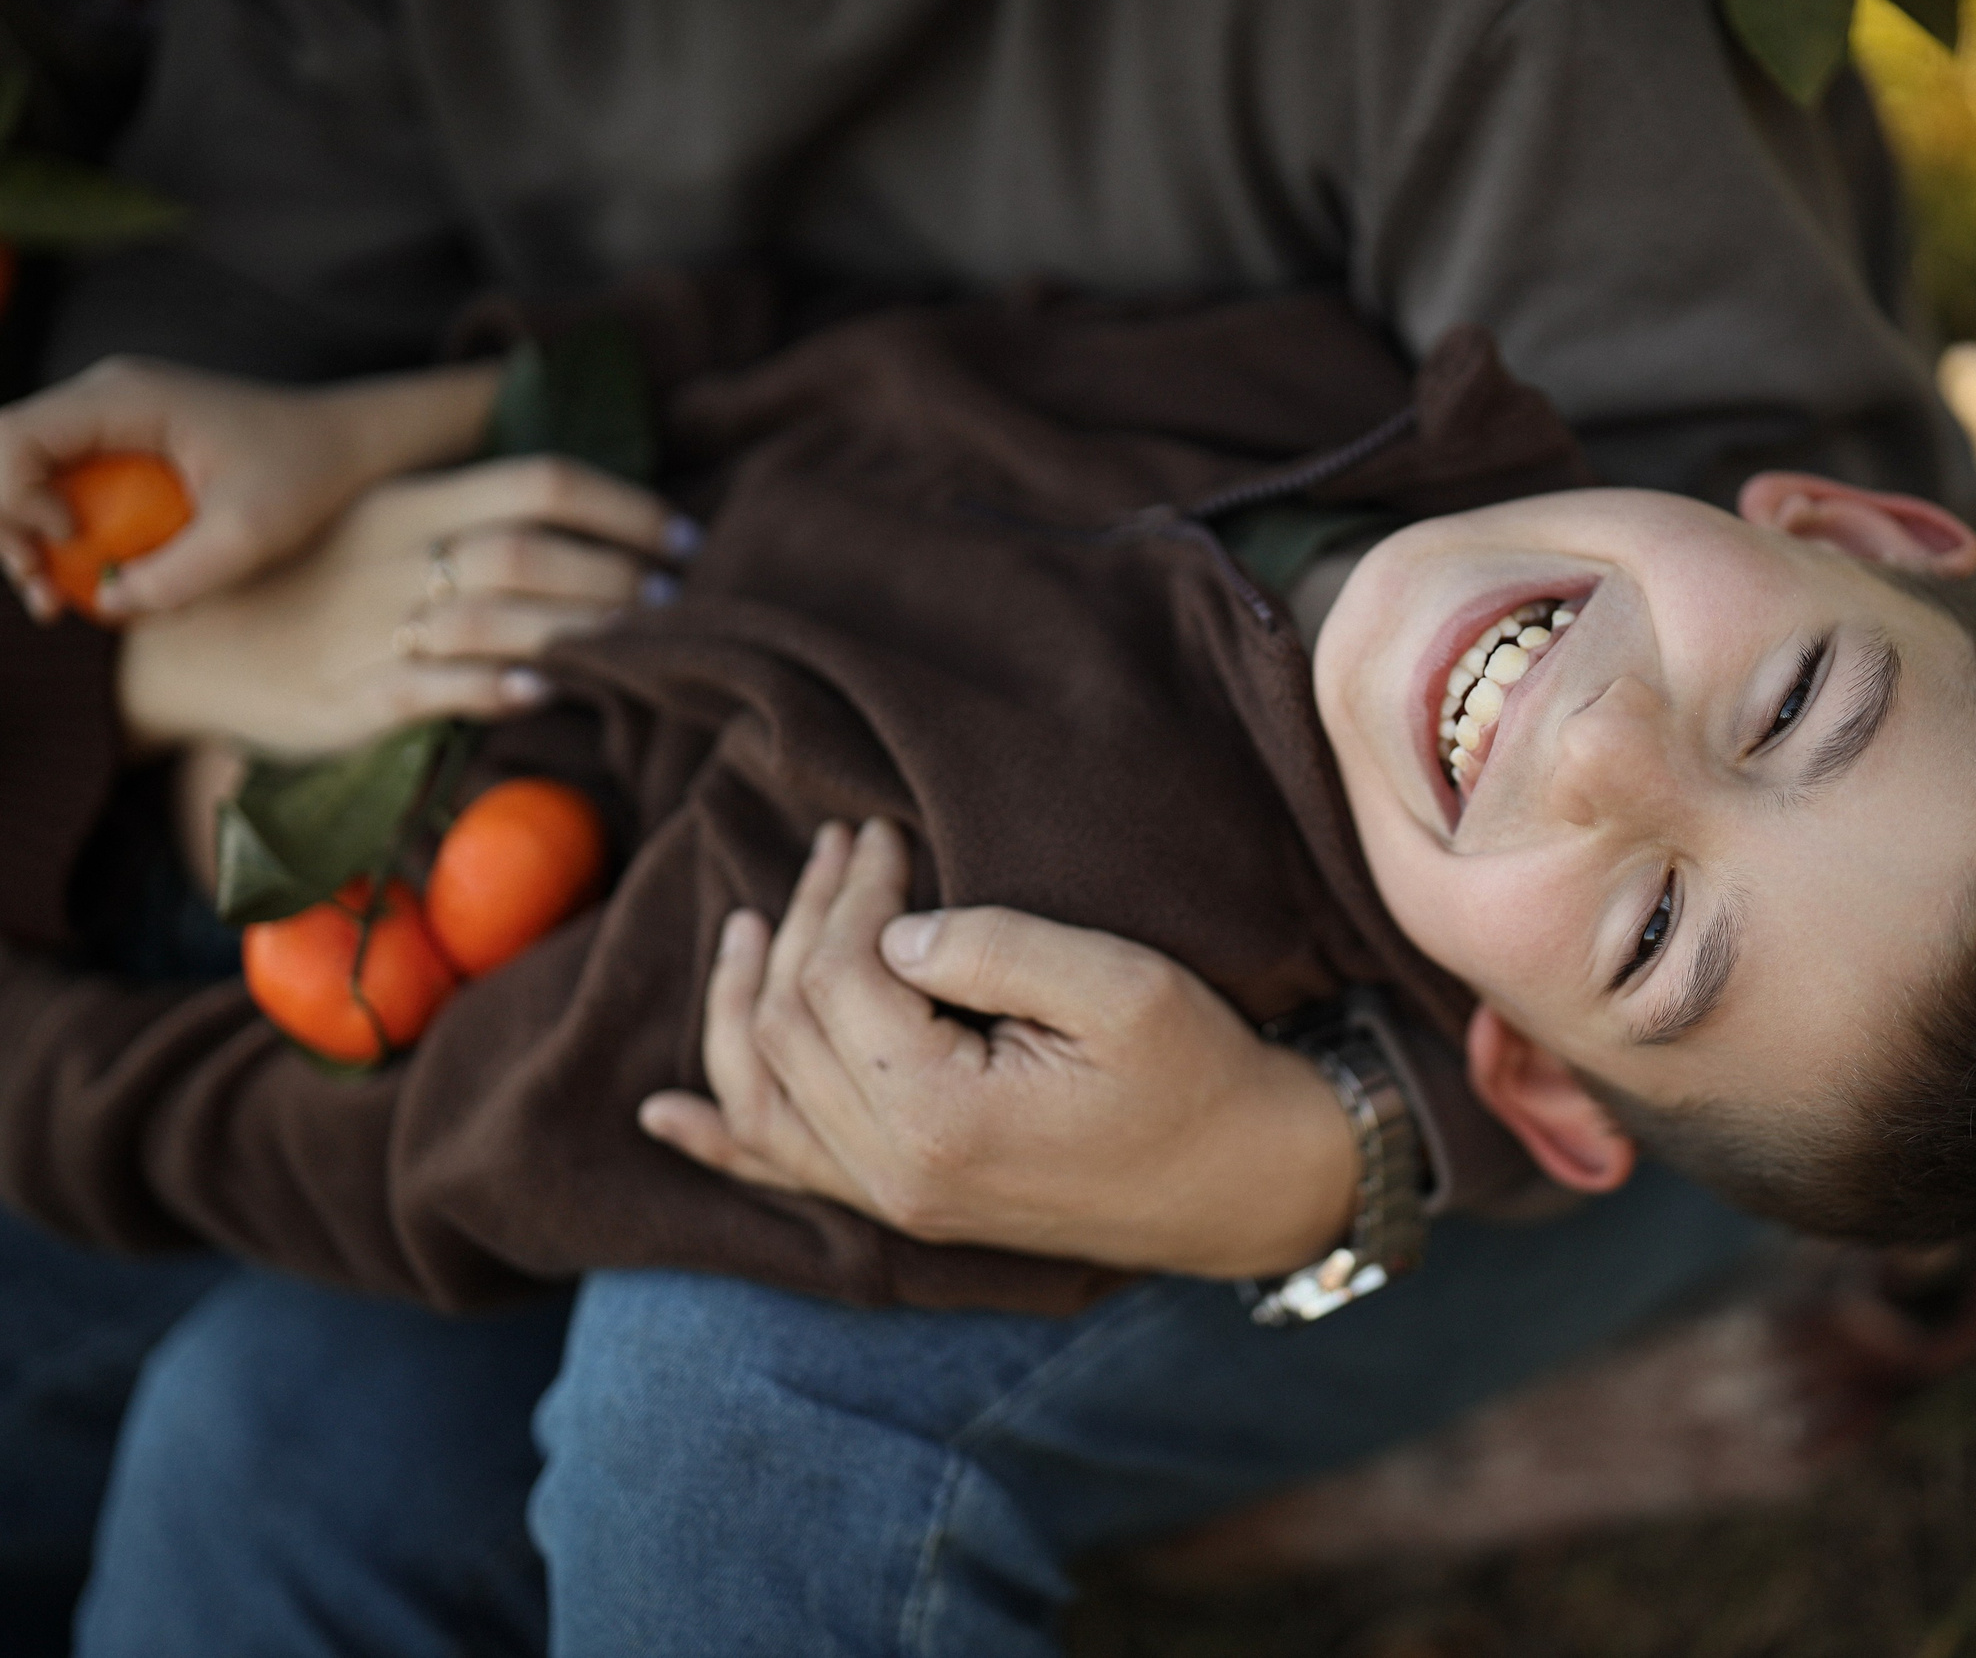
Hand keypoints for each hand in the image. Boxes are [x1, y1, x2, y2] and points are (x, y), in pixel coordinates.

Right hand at [0, 356, 502, 620]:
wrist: (350, 446)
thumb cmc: (309, 475)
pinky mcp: (126, 455)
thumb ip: (180, 573)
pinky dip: (74, 542)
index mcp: (123, 398)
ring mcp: (112, 426)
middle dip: (12, 529)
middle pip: (8, 458)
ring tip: (64, 602)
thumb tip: (110, 605)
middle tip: (47, 596)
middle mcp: (104, 401)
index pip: (13, 435)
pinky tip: (104, 586)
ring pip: (33, 481)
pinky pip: (72, 496)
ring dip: (37, 543)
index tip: (65, 544)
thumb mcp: (253, 533)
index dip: (11, 497)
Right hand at [119, 455, 691, 756]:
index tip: (683, 537)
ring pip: (500, 616)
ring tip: (639, 644)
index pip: (539, 481)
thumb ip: (465, 523)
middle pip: (533, 549)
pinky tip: (550, 690)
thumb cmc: (304, 587)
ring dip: (582, 631)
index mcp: (410, 504)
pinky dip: (503, 687)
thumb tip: (579, 527)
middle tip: (675, 602)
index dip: (624, 507)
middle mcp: (398, 554)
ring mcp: (376, 624)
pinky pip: (442, 688)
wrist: (182, 645)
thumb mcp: (378, 530)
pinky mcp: (356, 693)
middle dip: (618, 574)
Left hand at [642, 819, 1362, 1278]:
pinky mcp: (909, 1205)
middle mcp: (894, 1174)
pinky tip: (665, 1113)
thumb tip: (894, 930)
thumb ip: (997, 947)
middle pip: (786, 1029)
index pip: (838, 981)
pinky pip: (784, 1174)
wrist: (1249, 1182)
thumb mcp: (1122, 988)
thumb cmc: (1200, 1077)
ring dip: (739, 1004)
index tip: (881, 830)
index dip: (847, 894)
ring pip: (762, 1095)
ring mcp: (894, 1200)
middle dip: (801, 922)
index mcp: (939, 1118)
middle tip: (837, 845)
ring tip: (747, 925)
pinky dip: (719, 1138)